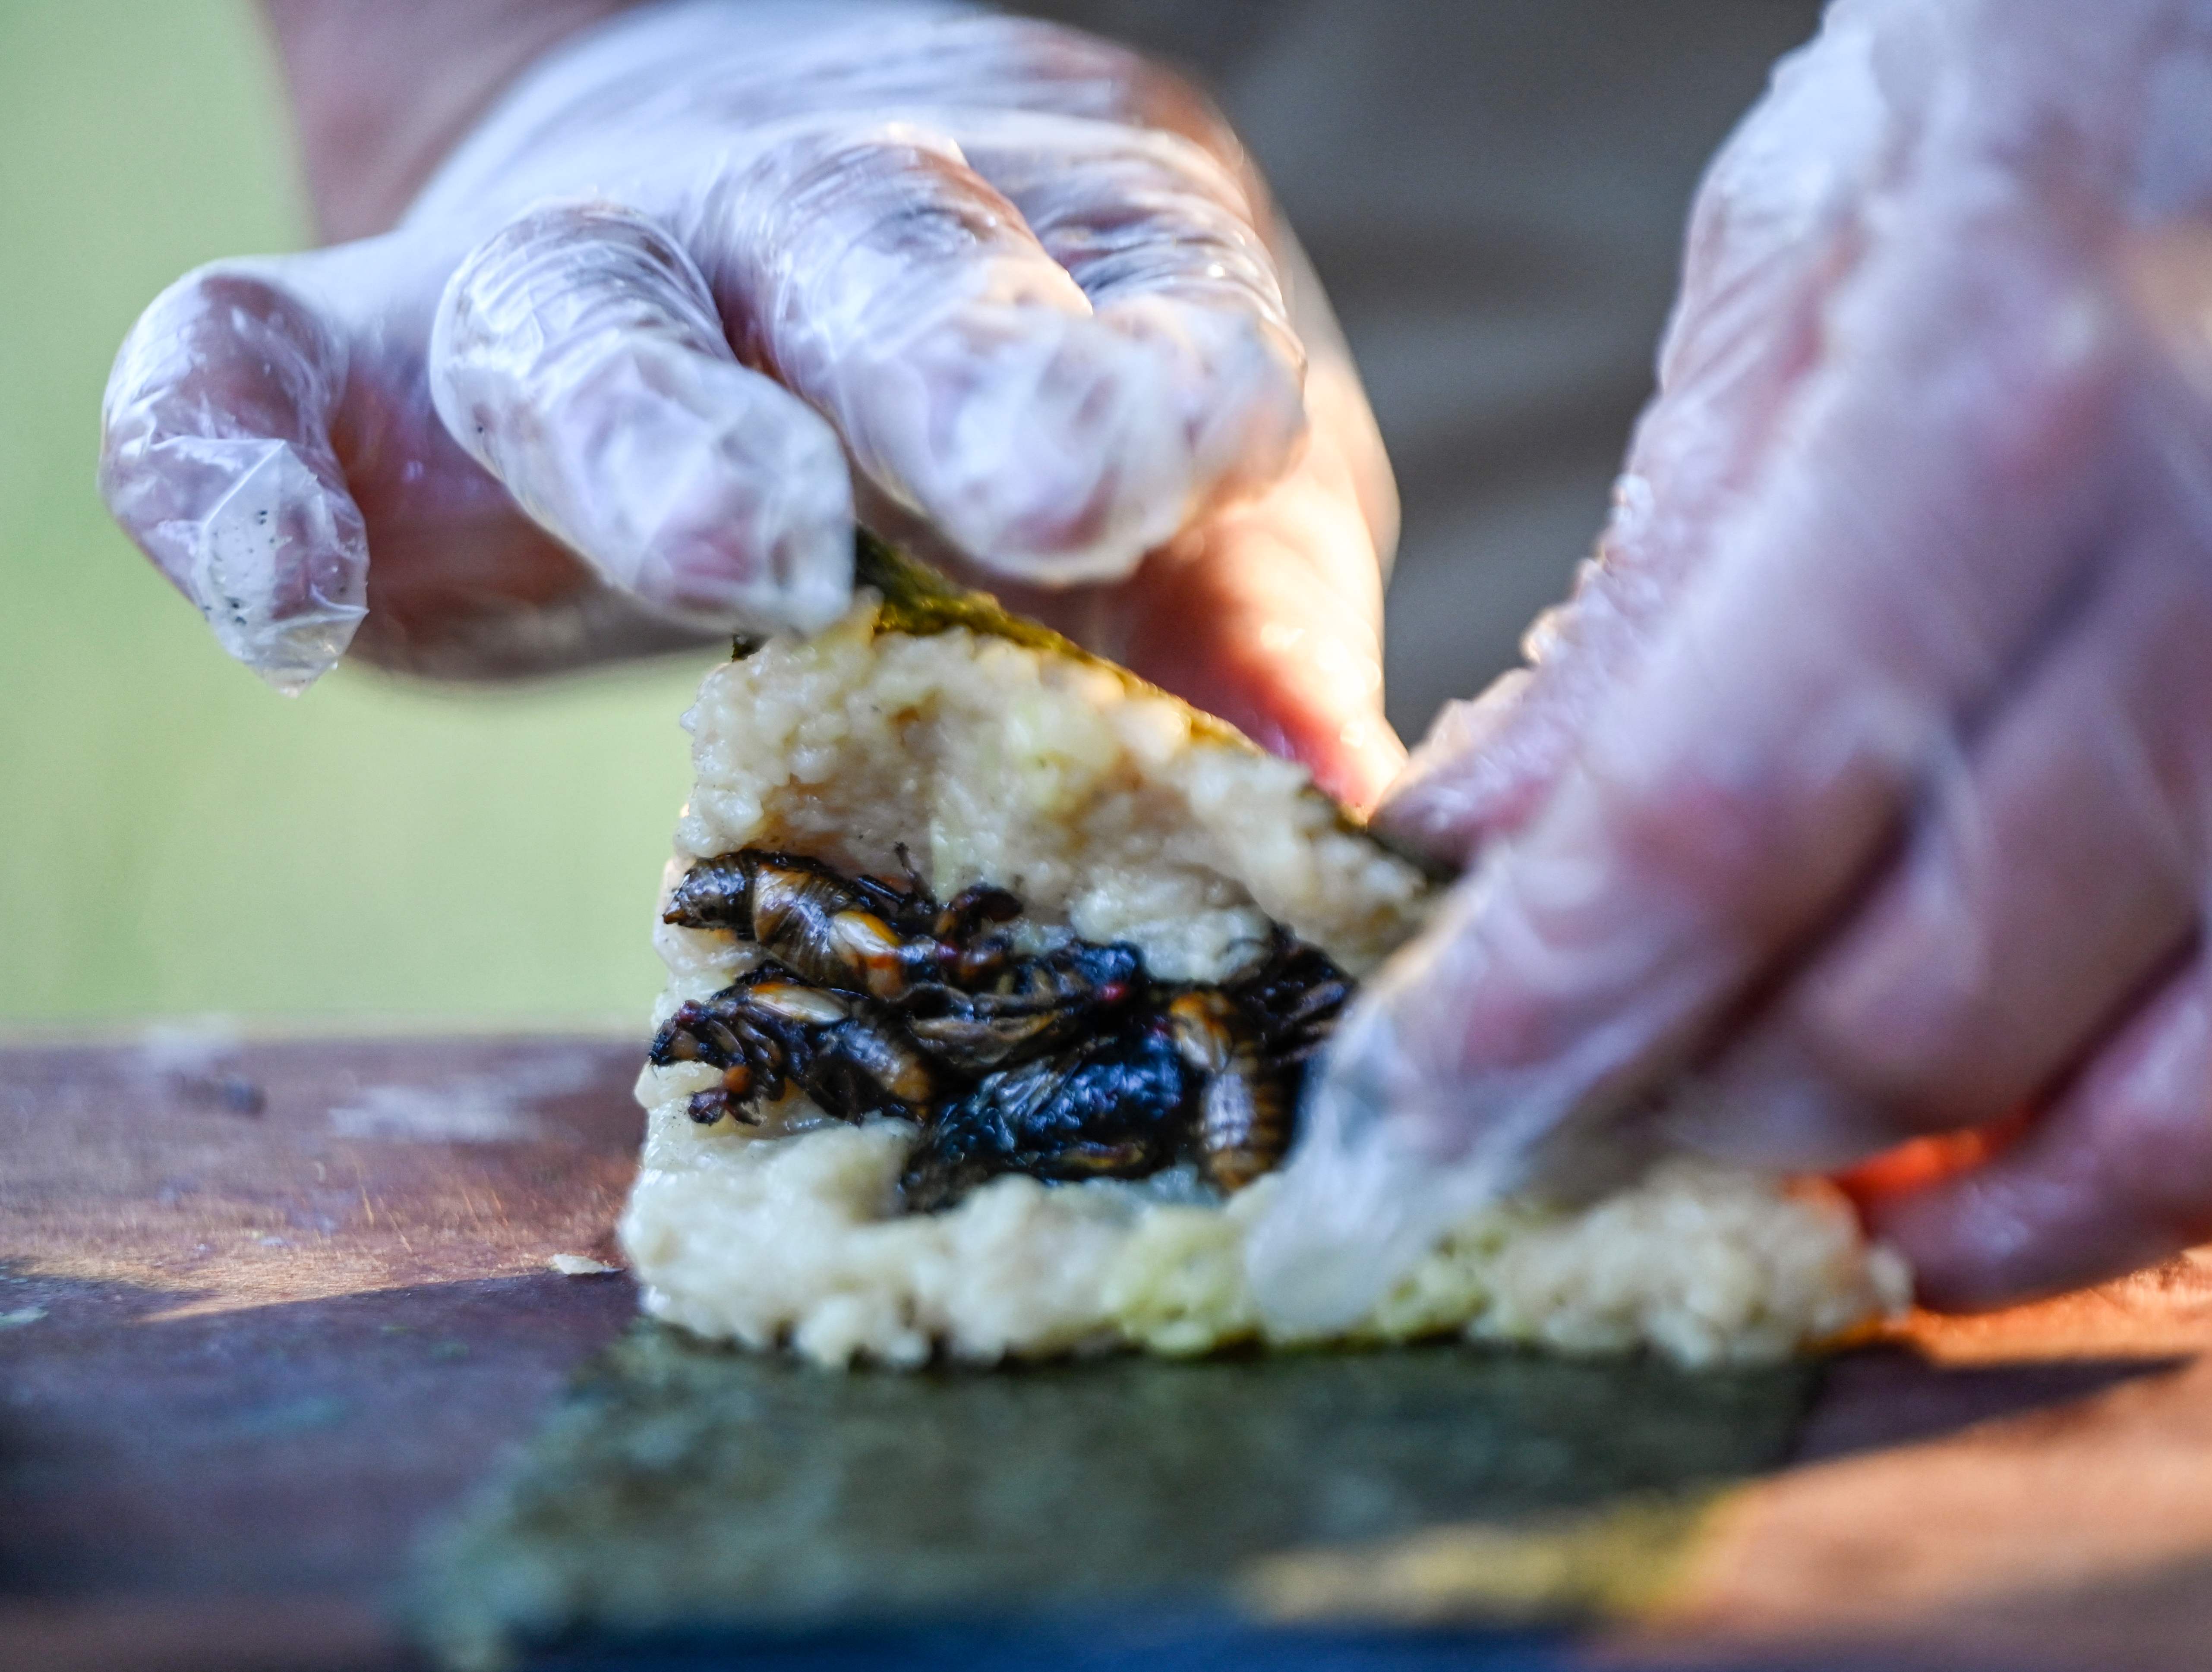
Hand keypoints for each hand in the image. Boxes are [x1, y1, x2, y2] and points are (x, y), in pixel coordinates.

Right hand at [99, 0, 1402, 806]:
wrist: (774, 258)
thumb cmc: (1030, 437)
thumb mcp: (1184, 520)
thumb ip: (1252, 649)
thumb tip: (1343, 838)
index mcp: (1063, 276)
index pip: (1122, 311)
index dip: (1133, 388)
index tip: (1122, 477)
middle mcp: (818, 248)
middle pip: (861, 265)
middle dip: (915, 372)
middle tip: (950, 500)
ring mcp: (586, 290)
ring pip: (582, 314)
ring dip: (640, 427)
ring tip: (717, 550)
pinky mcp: (372, 371)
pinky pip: (248, 373)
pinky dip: (226, 475)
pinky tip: (281, 609)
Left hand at [1254, 0, 2211, 1323]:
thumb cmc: (2033, 110)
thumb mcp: (1778, 296)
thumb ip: (1641, 612)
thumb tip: (1481, 862)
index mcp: (1995, 433)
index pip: (1711, 832)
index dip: (1536, 1014)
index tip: (1415, 1114)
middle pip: (1925, 1009)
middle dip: (1719, 1123)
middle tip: (1612, 1132)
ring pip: (2193, 1111)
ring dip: (1995, 1223)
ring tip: (1865, 1223)